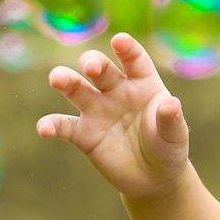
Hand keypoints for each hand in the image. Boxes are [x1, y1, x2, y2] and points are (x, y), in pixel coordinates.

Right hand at [37, 33, 191, 200]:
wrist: (154, 177)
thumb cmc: (168, 148)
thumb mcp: (174, 135)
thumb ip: (170, 119)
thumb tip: (172, 104)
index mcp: (143, 83)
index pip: (134, 60)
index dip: (127, 49)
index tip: (120, 41)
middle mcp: (117, 90)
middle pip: (100, 69)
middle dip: (93, 63)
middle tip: (90, 67)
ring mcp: (97, 110)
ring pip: (76, 88)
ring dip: (65, 80)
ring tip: (58, 79)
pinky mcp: (83, 134)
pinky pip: (63, 126)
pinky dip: (51, 126)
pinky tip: (44, 129)